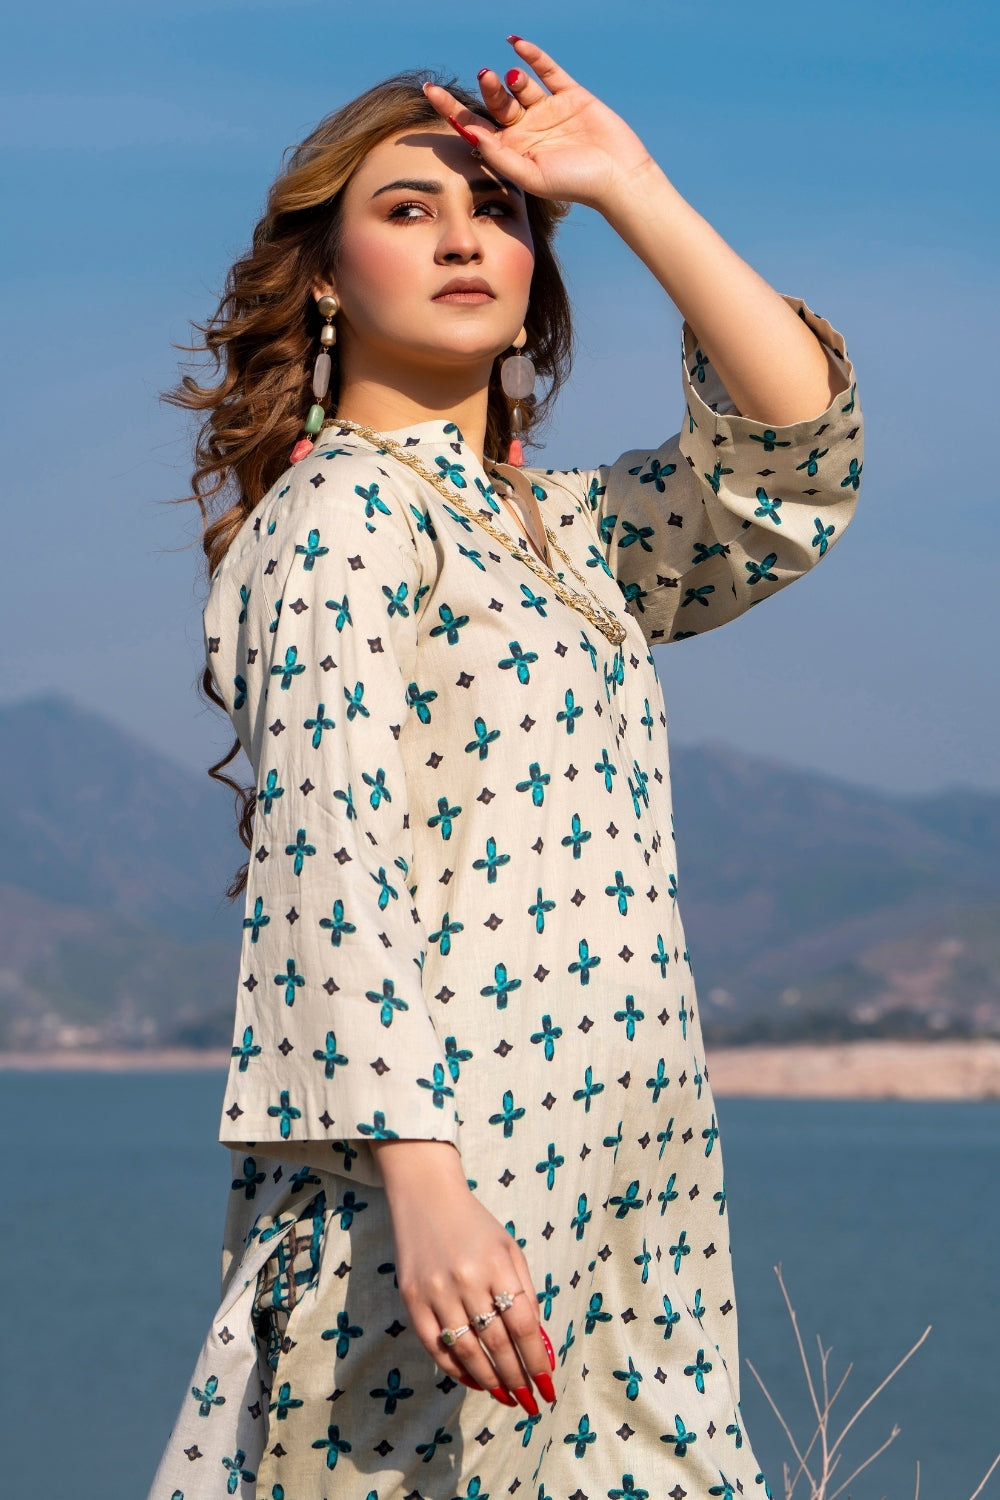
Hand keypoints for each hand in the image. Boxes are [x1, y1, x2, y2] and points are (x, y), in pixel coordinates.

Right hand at [370, 1139, 556, 1411]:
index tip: (547, 1385)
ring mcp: (436, 1291)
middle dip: (517, 1379)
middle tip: (529, 1401)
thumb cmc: (475, 1224)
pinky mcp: (412, 1299)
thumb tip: (536, 1343)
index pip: (522, 1325)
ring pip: (467, 1351)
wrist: (425, 1195)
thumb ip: (524, 1291)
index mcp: (497, 1264)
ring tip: (506, 1397)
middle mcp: (466, 1280)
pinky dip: (455, 1369)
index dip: (536, 1360)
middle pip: (497, 1344)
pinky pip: (435, 1346)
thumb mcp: (509, 1247)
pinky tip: (472, 1379)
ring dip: (489, 1381)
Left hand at [422, 36, 655, 212]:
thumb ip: (500, 155)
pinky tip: (516, 44)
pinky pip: (547, 70)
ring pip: (520, 85)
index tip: (430, 91)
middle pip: (496, 102)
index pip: (475, 125)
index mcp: (512, 151)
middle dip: (488, 89)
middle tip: (487, 78)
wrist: (617, 177)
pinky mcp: (570, 95)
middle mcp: (527, 129)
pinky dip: (533, 56)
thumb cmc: (573, 184)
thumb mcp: (530, 175)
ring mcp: (548, 111)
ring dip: (511, 78)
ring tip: (510, 77)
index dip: (451, 109)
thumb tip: (470, 132)